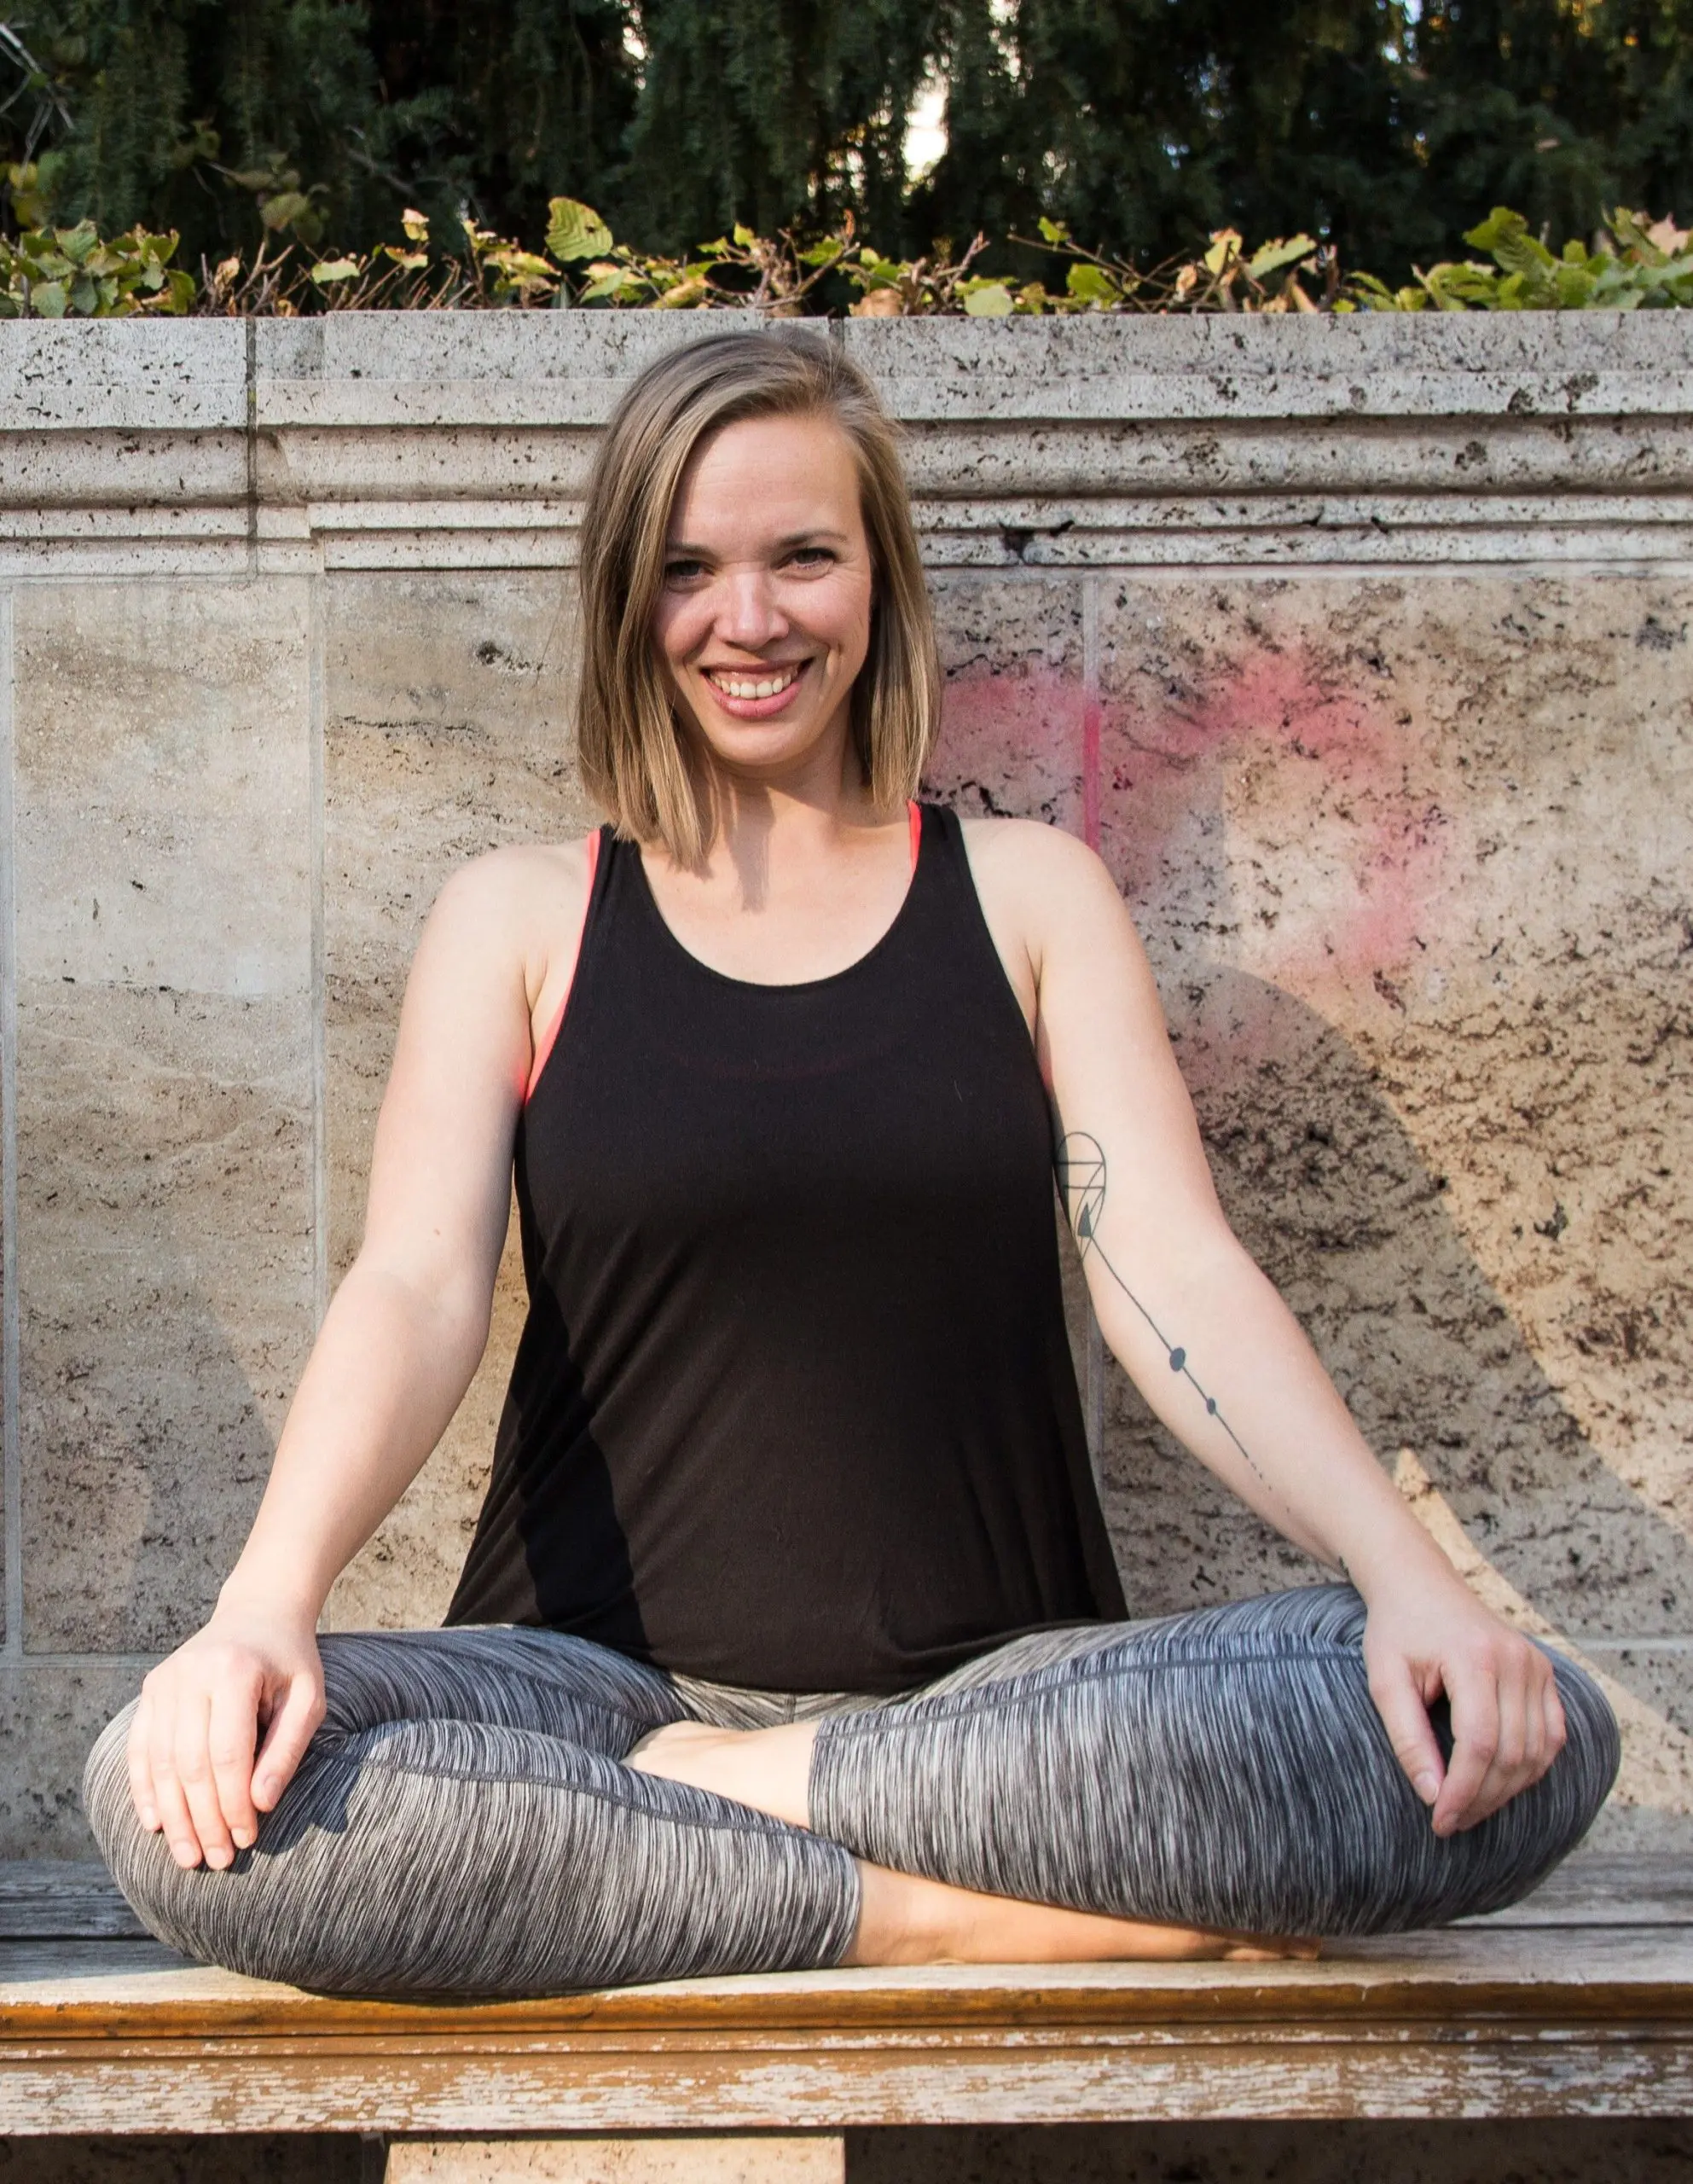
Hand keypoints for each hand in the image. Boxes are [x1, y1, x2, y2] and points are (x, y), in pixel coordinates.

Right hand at [127, 1607, 323, 1870]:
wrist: (259, 1612)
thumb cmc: (290, 1661)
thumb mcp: (308, 1697)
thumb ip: (287, 1749)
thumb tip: (262, 1804)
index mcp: (234, 1671)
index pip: (228, 1754)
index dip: (234, 1803)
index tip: (248, 1838)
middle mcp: (191, 1674)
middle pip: (189, 1764)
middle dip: (203, 1819)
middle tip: (218, 1861)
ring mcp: (165, 1680)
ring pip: (160, 1762)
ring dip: (173, 1816)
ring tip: (189, 1856)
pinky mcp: (151, 1689)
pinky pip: (141, 1748)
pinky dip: (145, 1789)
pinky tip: (156, 1824)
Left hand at [1361, 1579, 1565, 1836]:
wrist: (1420, 1584)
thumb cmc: (1397, 1632)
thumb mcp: (1385, 1681)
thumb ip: (1407, 1739)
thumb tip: (1433, 1797)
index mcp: (1474, 1655)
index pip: (1480, 1743)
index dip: (1462, 1791)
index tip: (1440, 1821)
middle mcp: (1515, 1659)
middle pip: (1511, 1753)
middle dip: (1481, 1798)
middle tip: (1450, 1822)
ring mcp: (1536, 1664)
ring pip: (1536, 1752)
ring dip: (1506, 1790)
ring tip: (1469, 1807)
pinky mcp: (1546, 1672)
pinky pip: (1552, 1736)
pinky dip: (1530, 1767)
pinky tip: (1499, 1783)